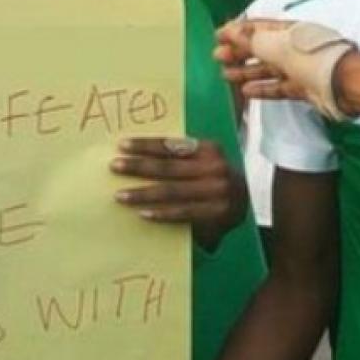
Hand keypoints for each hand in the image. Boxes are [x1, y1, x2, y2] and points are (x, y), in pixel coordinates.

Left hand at [112, 137, 246, 250]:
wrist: (245, 202)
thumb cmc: (213, 177)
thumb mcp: (204, 159)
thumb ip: (181, 155)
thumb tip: (138, 154)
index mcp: (209, 149)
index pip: (172, 145)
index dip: (146, 145)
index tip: (122, 145)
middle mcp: (215, 168)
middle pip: (168, 167)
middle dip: (138, 166)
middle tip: (114, 166)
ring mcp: (216, 192)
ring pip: (172, 191)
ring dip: (143, 193)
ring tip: (120, 195)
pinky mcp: (215, 214)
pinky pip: (182, 213)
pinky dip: (161, 213)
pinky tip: (142, 213)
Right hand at [214, 18, 357, 119]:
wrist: (341, 83)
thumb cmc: (309, 58)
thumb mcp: (276, 45)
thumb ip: (251, 39)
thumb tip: (230, 30)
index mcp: (288, 31)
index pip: (258, 27)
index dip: (237, 30)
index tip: (217, 36)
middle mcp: (292, 47)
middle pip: (261, 48)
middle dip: (239, 52)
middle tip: (217, 57)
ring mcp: (298, 68)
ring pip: (268, 69)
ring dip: (247, 71)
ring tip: (225, 75)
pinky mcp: (302, 88)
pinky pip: (278, 87)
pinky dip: (262, 89)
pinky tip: (246, 91)